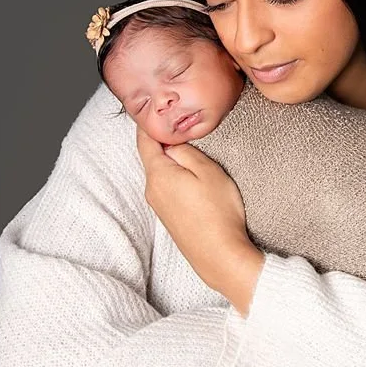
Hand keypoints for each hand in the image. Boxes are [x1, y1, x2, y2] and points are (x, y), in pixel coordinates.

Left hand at [136, 128, 263, 315]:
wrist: (221, 257)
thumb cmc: (218, 213)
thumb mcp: (207, 171)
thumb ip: (186, 152)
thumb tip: (171, 142)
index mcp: (158, 175)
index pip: (144, 141)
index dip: (148, 123)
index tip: (153, 109)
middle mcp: (152, 190)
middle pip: (152, 157)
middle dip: (162, 141)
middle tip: (177, 123)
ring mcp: (159, 207)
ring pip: (160, 174)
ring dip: (170, 161)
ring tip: (189, 148)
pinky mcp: (169, 219)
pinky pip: (167, 189)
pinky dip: (174, 177)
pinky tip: (191, 178)